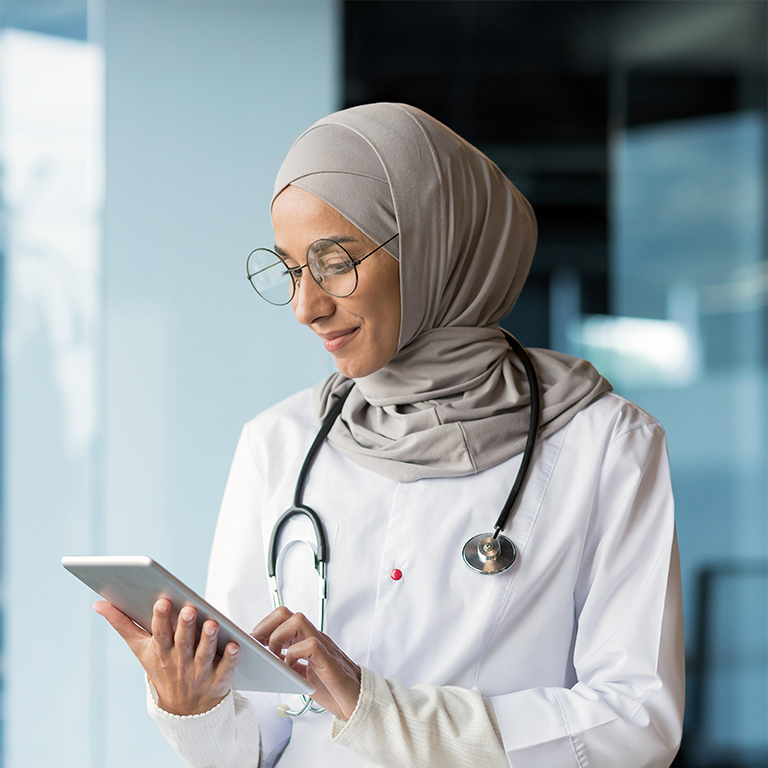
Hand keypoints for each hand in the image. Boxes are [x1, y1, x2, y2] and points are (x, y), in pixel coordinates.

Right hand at [94, 598, 239, 715]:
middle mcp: (180, 662)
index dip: (161, 618)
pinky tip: (235, 645)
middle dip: (185, 626)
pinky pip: (226, 668)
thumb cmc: (162, 667)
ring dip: (208, 639)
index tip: (162, 601)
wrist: (184, 709)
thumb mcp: (141, 650)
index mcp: (161, 652)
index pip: (160, 633)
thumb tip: (98, 604)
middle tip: (189, 609)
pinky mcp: (219, 680)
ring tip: (212, 623)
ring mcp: (199, 672)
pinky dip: (231, 658)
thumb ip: (123, 624)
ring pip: (205, 653)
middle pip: (183, 642)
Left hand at [251, 607, 360, 719]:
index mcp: (306, 639)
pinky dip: (294, 655)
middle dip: (266, 627)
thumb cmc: (332, 688)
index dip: (264, 626)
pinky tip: (291, 668)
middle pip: (287, 613)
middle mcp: (314, 637)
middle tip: (259, 647)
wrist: (357, 702)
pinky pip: (310, 645)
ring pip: (298, 621)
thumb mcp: (303, 673)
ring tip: (276, 657)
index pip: (283, 618)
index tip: (252, 641)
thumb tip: (267, 661)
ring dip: (279, 638)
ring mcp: (323, 646)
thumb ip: (290, 663)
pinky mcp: (329, 661)